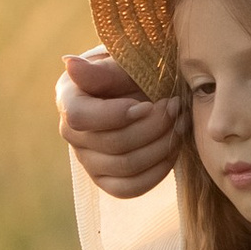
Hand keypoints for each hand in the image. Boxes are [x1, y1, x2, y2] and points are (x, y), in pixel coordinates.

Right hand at [60, 52, 184, 198]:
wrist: (148, 86)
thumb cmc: (136, 67)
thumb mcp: (124, 61)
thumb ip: (102, 69)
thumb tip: (70, 64)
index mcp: (69, 97)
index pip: (80, 117)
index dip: (115, 115)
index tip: (147, 104)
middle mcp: (71, 132)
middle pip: (111, 144)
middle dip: (153, 126)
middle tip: (176, 107)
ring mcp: (87, 159)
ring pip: (125, 166)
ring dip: (162, 145)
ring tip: (180, 122)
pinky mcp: (106, 179)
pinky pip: (130, 188)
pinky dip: (158, 170)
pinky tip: (174, 148)